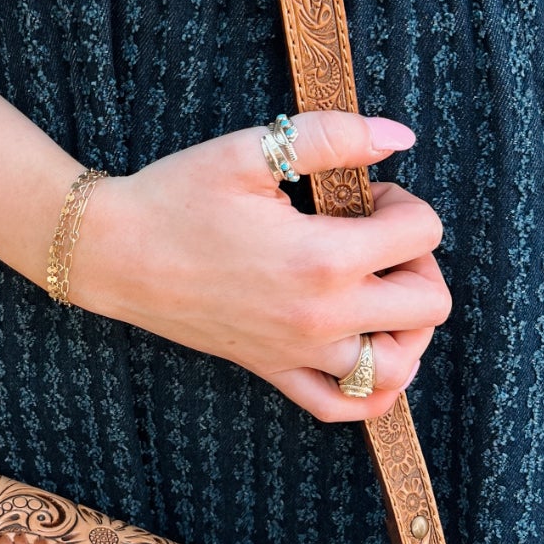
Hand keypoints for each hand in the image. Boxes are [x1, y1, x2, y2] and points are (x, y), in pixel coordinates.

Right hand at [69, 110, 450, 421]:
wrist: (113, 252)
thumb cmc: (176, 196)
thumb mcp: (251, 150)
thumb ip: (333, 137)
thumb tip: (400, 136)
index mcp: (322, 258)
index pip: (421, 234)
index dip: (405, 202)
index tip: (367, 194)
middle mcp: (320, 317)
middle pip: (429, 304)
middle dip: (419, 261)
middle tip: (377, 238)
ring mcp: (298, 352)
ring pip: (399, 367)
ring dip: (408, 329)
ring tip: (379, 293)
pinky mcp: (273, 370)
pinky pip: (344, 407)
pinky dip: (372, 387)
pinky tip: (363, 348)